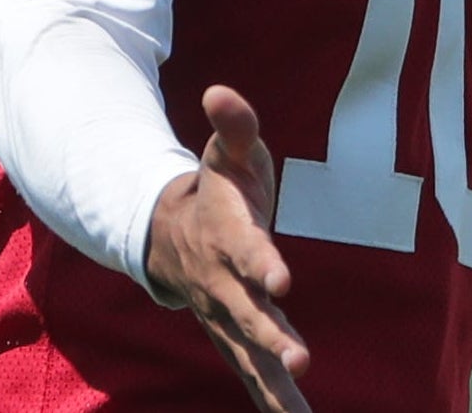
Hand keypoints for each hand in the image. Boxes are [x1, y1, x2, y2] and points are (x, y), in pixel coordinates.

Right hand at [146, 85, 310, 412]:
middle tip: (299, 360)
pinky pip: (252, 371)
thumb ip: (233, 124)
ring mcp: (227, 314)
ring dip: (274, 383)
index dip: (262, 263)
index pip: (247, 250)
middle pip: (248, 314)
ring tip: (301, 408)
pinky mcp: (234, 334)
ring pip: (249, 354)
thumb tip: (220, 91)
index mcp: (228, 236)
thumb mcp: (228, 150)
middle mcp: (225, 283)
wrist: (169, 232)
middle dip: (272, 338)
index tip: (282, 279)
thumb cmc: (215, 185)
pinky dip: (273, 398)